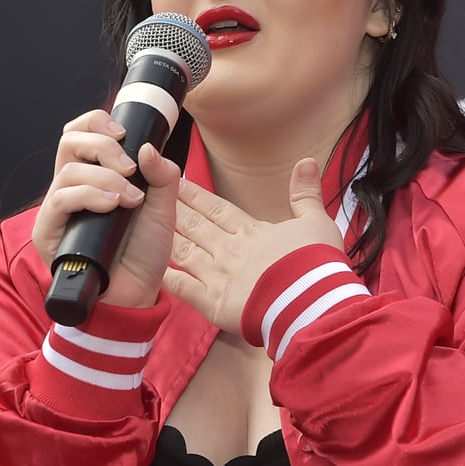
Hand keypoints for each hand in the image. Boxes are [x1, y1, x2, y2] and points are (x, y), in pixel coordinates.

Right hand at [31, 110, 184, 309]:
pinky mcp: (48, 232)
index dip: (96, 122)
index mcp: (94, 175)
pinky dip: (89, 196)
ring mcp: (59, 209)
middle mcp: (72, 187)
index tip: (123, 133)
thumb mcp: (164, 208)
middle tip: (130, 167)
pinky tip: (113, 205)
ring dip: (104, 177)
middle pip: (69, 142)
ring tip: (130, 199)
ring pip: (67, 171)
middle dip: (102, 146)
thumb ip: (163, 175)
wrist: (137, 293)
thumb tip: (147, 145)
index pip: (80, 133)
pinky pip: (59, 200)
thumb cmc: (144, 252)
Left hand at [163, 159, 345, 336]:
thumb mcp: (317, 223)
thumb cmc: (316, 264)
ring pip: (186, 251)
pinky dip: (169, 278)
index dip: (195, 194)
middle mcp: (230, 250)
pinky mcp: (214, 304)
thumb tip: (306, 161)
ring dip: (167, 237)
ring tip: (147, 223)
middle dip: (173, 209)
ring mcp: (219, 277)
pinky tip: (154, 268)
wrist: (311, 301)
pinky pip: (184, 289)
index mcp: (252, 232)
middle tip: (150, 193)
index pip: (217, 209)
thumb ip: (306, 194)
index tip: (177, 180)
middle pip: (196, 226)